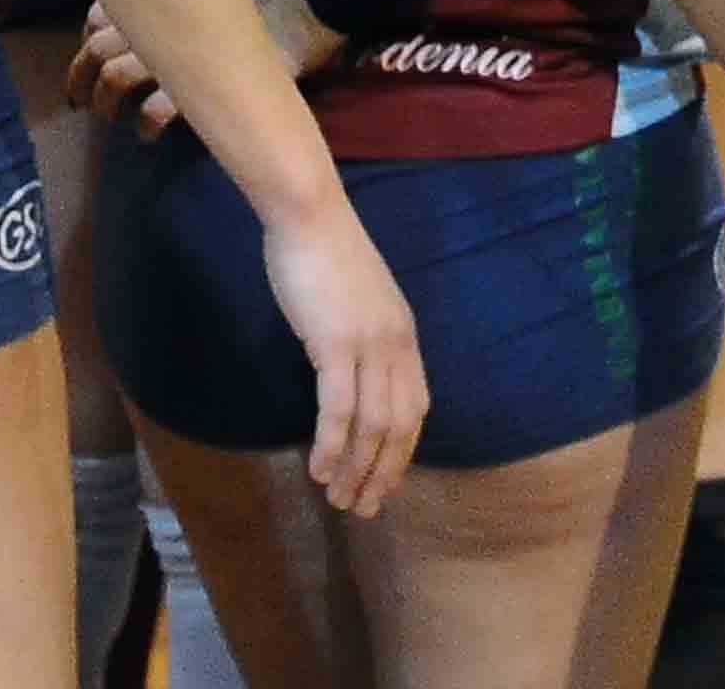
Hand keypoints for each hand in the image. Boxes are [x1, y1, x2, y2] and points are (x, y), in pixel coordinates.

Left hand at [69, 0, 345, 135]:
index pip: (98, 15)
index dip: (87, 38)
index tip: (88, 55)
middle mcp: (153, 17)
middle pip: (97, 49)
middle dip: (80, 76)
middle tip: (78, 100)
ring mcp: (172, 52)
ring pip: (117, 79)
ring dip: (105, 101)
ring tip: (107, 119)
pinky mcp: (197, 83)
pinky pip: (158, 108)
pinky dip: (147, 123)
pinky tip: (147, 136)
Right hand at [258, 195, 426, 516]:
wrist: (309, 215)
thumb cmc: (325, 252)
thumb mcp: (358, 301)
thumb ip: (365, 336)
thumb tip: (352, 372)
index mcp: (405, 336)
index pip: (414, 409)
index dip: (401, 453)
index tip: (383, 483)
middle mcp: (396, 346)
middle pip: (399, 427)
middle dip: (382, 474)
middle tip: (362, 508)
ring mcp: (369, 345)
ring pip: (372, 426)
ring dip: (355, 468)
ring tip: (338, 499)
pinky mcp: (336, 344)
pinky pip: (339, 408)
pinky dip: (331, 444)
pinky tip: (318, 469)